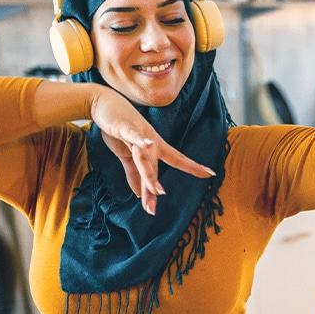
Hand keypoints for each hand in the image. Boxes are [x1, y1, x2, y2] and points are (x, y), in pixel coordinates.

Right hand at [90, 88, 215, 214]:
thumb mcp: (126, 154)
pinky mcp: (124, 127)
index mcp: (154, 147)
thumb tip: (138, 194)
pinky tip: (147, 144)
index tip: (211, 174)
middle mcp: (151, 140)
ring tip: (157, 191)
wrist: (102, 103)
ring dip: (149, 175)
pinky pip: (133, 135)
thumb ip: (133, 174)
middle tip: (155, 210)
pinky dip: (140, 140)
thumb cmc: (117, 128)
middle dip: (154, 188)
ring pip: (144, 158)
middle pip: (154, 168)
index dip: (192, 167)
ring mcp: (139, 133)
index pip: (176, 160)